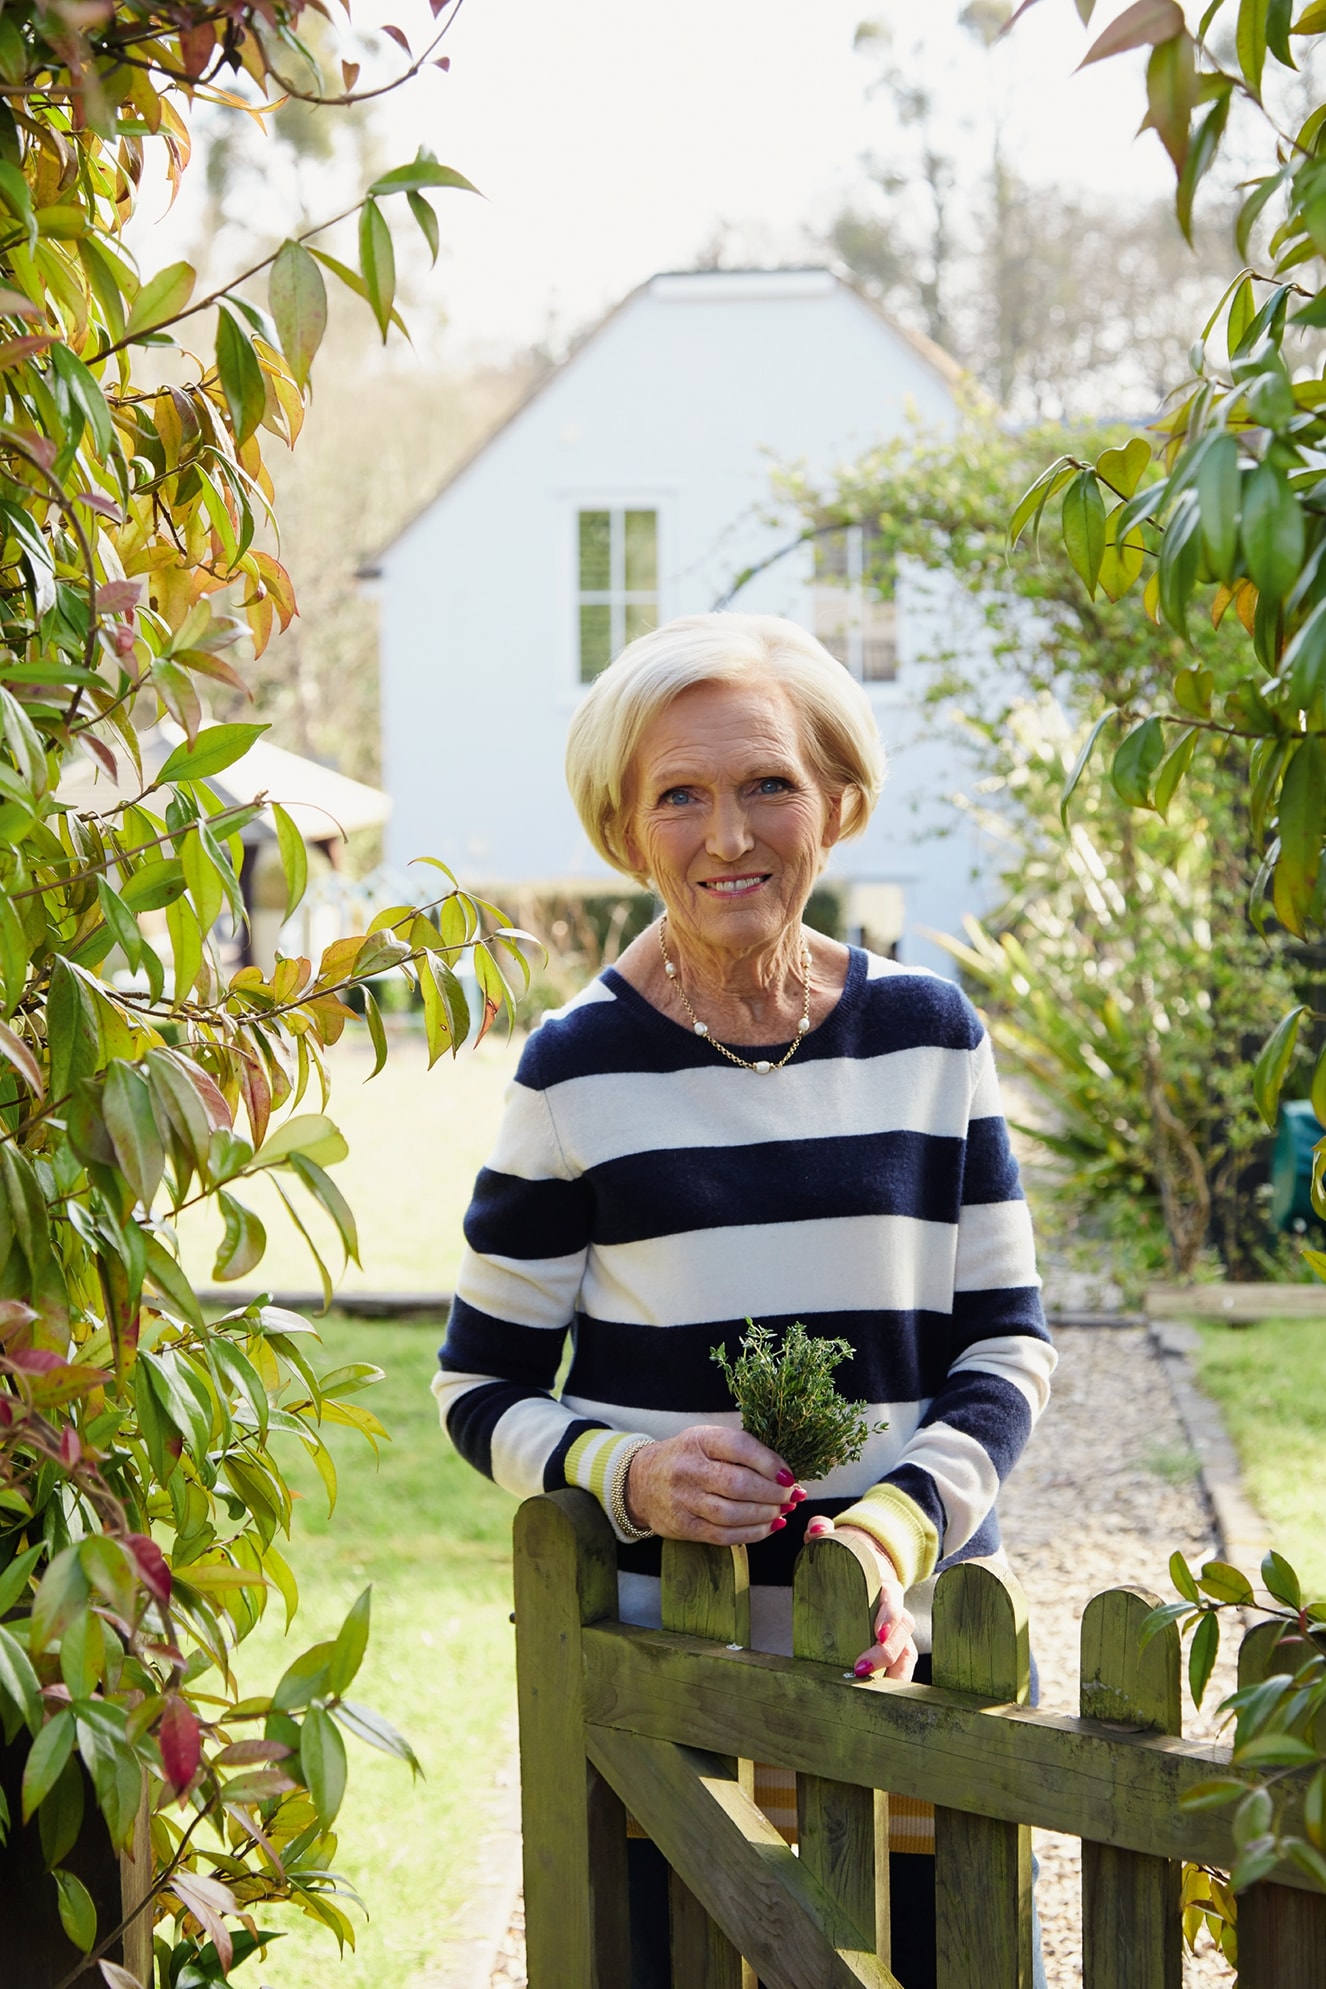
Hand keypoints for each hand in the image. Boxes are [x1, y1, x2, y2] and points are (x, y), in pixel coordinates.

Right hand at [626, 1425, 804, 1544]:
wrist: (642, 1480)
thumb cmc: (689, 1458)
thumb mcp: (709, 1441)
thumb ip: (744, 1453)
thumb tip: (788, 1476)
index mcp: (699, 1440)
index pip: (740, 1447)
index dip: (770, 1463)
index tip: (789, 1475)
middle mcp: (688, 1469)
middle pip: (739, 1484)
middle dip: (773, 1493)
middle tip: (790, 1496)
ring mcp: (683, 1500)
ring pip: (733, 1514)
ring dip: (766, 1515)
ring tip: (781, 1511)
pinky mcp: (683, 1526)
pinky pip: (723, 1536)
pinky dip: (752, 1533)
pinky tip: (768, 1527)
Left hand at [805, 1516, 916, 1680]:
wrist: (866, 1556)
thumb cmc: (848, 1552)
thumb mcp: (835, 1538)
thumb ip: (823, 1529)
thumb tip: (817, 1529)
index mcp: (882, 1580)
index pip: (892, 1598)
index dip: (888, 1616)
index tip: (876, 1634)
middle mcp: (894, 1605)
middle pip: (903, 1628)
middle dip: (888, 1651)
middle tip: (861, 1668)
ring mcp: (894, 1625)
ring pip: (907, 1649)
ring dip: (896, 1670)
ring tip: (877, 1694)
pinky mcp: (890, 1640)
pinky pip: (900, 1661)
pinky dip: (896, 1678)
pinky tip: (882, 1697)